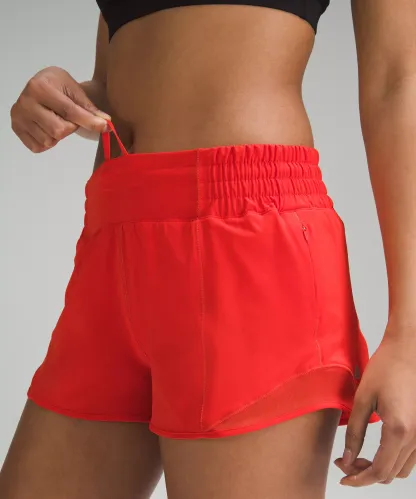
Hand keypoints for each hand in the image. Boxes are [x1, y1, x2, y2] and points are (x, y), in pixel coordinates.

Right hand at [10, 66, 110, 152]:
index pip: (69, 111)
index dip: (89, 121)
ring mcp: (18, 117)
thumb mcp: (74, 90)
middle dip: (70, 127)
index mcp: (40, 87)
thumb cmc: (59, 86)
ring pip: (49, 140)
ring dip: (59, 135)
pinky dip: (48, 141)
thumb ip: (89, 108)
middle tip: (69, 118)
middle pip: (59, 130)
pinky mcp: (16, 129)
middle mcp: (25, 102)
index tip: (105, 127)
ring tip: (56, 120)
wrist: (41, 86)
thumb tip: (105, 124)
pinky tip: (47, 127)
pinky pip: (39, 147)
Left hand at [334, 329, 415, 485]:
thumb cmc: (385, 368)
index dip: (358, 478)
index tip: (342, 475)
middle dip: (365, 474)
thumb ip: (354, 432)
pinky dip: (392, 460)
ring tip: (357, 456)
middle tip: (344, 461)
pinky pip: (410, 458)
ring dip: (380, 469)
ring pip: (401, 469)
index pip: (378, 471)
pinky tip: (376, 449)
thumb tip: (346, 458)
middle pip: (390, 474)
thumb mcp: (362, 399)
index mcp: (399, 430)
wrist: (408, 351)